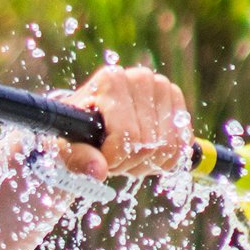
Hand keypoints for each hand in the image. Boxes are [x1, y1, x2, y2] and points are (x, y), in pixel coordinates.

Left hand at [48, 64, 192, 181]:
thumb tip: (98, 171)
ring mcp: (163, 87)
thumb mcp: (67, 146)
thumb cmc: (76, 131)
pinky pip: (182, 145)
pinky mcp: (177, 102)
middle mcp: (141, 78)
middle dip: (129, 163)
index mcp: (111, 81)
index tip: (101, 159)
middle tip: (113, 159)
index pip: (126, 137)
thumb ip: (79, 159)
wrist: (92, 117)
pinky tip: (146, 154)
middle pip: (148, 145)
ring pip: (168, 148)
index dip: (114, 160)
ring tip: (127, 156)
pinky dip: (165, 160)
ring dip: (147, 164)